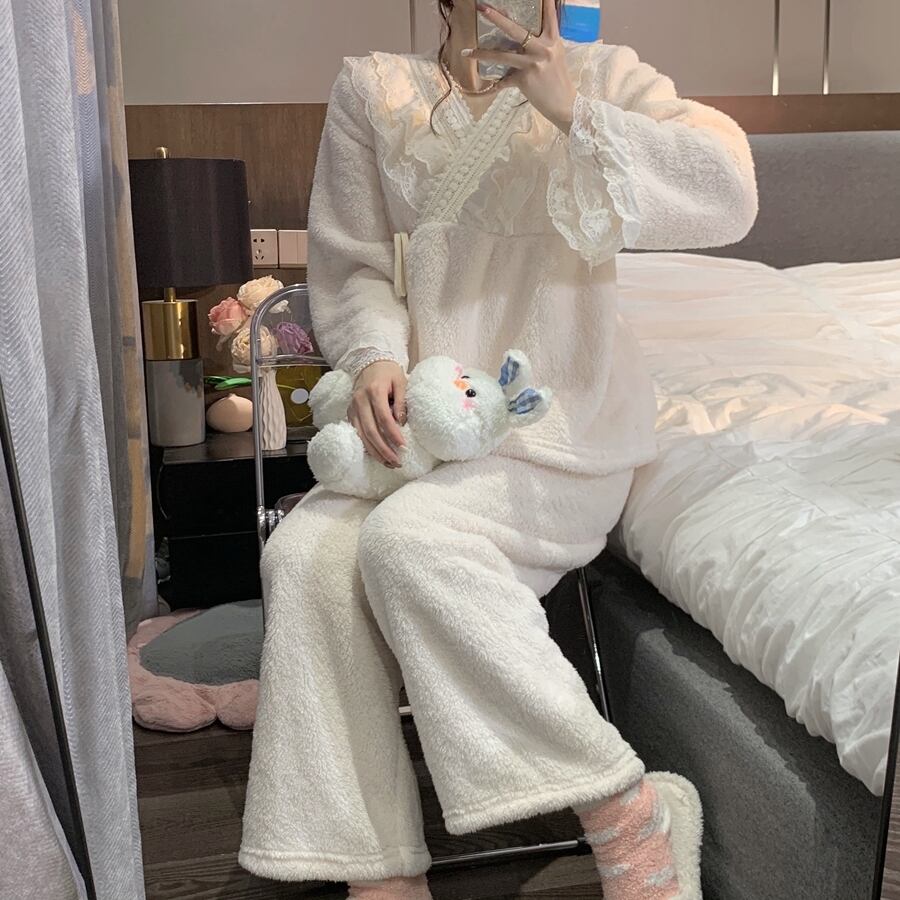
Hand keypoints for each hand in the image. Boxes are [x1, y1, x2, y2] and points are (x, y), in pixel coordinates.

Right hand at [349, 360, 406, 467]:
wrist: (369, 362)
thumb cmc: (388, 372)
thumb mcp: (401, 381)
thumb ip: (402, 402)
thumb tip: (402, 423)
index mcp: (374, 391)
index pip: (383, 417)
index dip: (393, 434)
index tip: (403, 446)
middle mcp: (360, 401)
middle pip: (370, 431)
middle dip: (384, 449)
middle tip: (397, 462)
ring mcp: (353, 408)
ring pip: (361, 435)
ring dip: (375, 452)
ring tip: (389, 463)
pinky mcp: (350, 413)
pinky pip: (357, 433)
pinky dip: (366, 446)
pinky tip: (377, 455)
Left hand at [466, 0, 577, 133]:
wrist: (564, 104)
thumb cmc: (558, 80)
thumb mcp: (555, 56)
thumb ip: (542, 44)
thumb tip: (524, 38)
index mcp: (553, 40)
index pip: (549, 16)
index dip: (545, 2)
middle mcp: (542, 49)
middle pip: (515, 30)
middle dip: (497, 18)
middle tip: (482, 7)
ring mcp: (532, 64)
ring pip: (502, 56)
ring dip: (482, 54)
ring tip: (467, 52)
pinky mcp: (524, 79)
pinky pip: (504, 81)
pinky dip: (496, 84)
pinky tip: (487, 87)